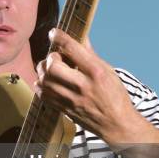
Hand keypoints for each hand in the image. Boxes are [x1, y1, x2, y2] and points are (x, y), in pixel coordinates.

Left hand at [34, 28, 143, 144]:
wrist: (116, 124)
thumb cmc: (115, 97)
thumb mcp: (108, 71)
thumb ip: (90, 54)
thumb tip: (81, 36)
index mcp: (96, 72)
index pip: (71, 48)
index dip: (59, 37)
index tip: (54, 33)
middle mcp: (83, 86)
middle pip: (53, 66)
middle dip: (50, 58)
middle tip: (56, 58)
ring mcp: (72, 100)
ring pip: (45, 80)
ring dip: (44, 71)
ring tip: (51, 69)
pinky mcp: (64, 109)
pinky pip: (43, 94)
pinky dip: (42, 85)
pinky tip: (49, 82)